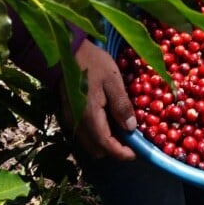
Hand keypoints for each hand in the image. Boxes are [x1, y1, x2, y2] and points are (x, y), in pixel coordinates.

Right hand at [61, 39, 136, 160]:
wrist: (66, 52)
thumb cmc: (93, 63)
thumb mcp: (113, 80)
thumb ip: (121, 105)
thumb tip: (131, 128)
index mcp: (90, 116)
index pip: (106, 145)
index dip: (122, 153)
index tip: (137, 152)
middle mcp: (78, 123)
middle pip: (97, 148)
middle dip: (115, 148)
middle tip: (132, 136)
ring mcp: (71, 119)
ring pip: (90, 142)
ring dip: (106, 140)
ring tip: (123, 125)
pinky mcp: (69, 113)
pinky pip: (84, 132)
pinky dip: (97, 132)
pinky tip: (109, 116)